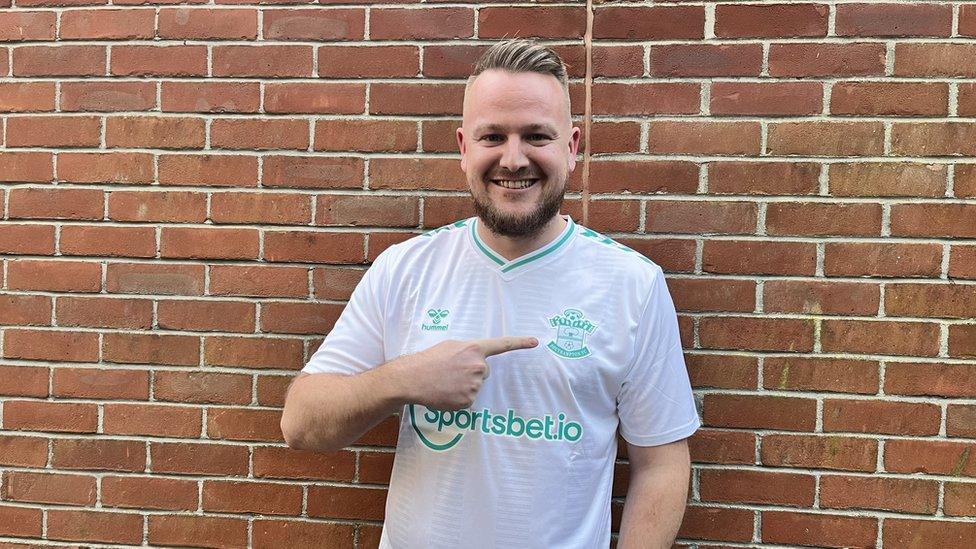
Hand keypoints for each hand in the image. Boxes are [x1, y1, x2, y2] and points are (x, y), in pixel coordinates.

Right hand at [391, 336, 537, 410]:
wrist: (412, 378)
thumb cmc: (429, 360)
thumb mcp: (450, 347)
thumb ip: (468, 351)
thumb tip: (477, 359)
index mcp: (474, 349)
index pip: (502, 344)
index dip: (520, 343)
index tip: (536, 342)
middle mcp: (479, 366)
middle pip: (484, 371)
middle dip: (471, 372)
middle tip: (451, 371)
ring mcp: (474, 385)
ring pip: (476, 386)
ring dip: (464, 385)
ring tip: (445, 381)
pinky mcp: (468, 400)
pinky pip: (468, 399)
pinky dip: (458, 398)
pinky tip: (445, 392)